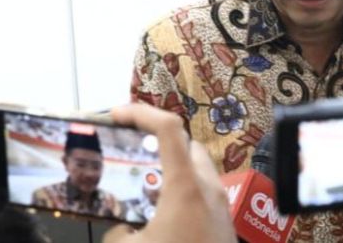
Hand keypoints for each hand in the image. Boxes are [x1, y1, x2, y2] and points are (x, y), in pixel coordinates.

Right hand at [103, 104, 235, 242]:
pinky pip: (204, 190)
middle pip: (185, 143)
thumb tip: (119, 228)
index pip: (167, 127)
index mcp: (185, 185)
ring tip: (145, 186)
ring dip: (172, 166)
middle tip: (131, 153)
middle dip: (157, 141)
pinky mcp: (225, 219)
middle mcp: (207, 186)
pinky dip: (184, 189)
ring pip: (197, 166)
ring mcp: (220, 202)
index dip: (141, 112)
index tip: (117, 115)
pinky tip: (165, 212)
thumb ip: (117, 231)